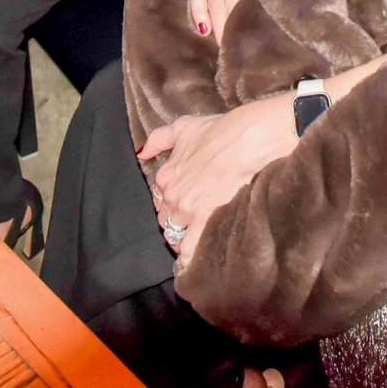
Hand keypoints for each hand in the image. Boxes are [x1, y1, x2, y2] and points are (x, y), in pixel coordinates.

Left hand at [140, 94, 295, 262]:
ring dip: (183, 242)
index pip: (159, 202)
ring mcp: (188, 211)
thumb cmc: (217, 131)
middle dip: (176, 225)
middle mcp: (172, 196)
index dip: (170, 207)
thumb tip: (141, 153)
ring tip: (195, 245)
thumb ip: (158, 139)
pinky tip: (197, 260)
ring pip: (176, 237)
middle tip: (191, 226)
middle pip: (167, 222)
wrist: (245, 140)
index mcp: (165, 176)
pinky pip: (190, 250)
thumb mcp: (183, 127)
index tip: (181, 209)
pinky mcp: (205, 221)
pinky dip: (192, 257)